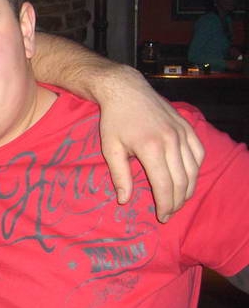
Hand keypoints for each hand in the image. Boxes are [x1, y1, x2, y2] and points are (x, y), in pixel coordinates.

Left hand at [97, 66, 203, 221]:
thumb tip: (124, 200)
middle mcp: (171, 141)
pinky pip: (198, 153)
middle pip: (181, 181)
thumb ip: (120, 176)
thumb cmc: (114, 120)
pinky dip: (195, 169)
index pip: (164, 185)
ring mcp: (182, 133)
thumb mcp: (110, 148)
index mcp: (150, 148)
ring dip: (188, 189)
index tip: (161, 217)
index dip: (165, 205)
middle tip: (168, 214)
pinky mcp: (187, 127)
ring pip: (193, 169)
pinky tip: (188, 178)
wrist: (126, 90)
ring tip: (178, 201)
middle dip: (176, 202)